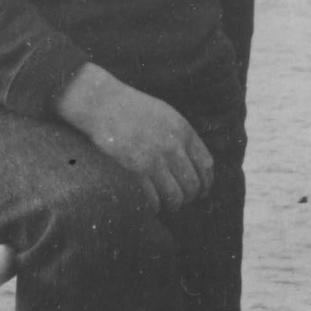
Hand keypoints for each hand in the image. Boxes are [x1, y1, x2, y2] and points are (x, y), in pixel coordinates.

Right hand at [55, 63, 213, 213]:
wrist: (104, 104)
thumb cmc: (133, 108)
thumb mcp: (167, 114)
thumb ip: (181, 136)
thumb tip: (192, 161)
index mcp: (184, 131)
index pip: (206, 165)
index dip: (207, 183)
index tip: (203, 192)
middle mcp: (173, 147)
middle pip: (192, 184)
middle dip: (190, 197)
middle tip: (183, 200)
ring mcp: (154, 159)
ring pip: (175, 196)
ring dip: (174, 205)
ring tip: (168, 205)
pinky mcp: (135, 170)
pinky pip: (153, 199)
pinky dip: (155, 206)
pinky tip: (152, 205)